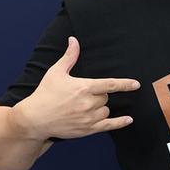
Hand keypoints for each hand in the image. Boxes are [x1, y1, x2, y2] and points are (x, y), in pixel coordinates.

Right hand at [13, 37, 140, 139]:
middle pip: (105, 97)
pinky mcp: (86, 130)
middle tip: (82, 96)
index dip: (125, 84)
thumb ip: (69, 56)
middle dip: (99, 95)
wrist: (34, 119)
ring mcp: (88, 118)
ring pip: (105, 110)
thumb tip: (73, 39)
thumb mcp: (56, 72)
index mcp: (84, 87)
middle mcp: (88, 103)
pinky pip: (108, 126)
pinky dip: (119, 122)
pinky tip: (129, 120)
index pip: (110, 85)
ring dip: (100, 108)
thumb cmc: (45, 93)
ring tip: (83, 107)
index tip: (136, 84)